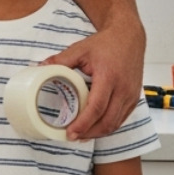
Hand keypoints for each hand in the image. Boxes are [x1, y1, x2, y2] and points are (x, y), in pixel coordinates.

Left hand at [42, 15, 144, 140]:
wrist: (129, 37)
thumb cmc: (106, 43)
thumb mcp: (80, 49)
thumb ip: (60, 60)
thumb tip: (39, 68)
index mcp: (109, 77)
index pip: (97, 108)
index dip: (83, 123)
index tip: (70, 132)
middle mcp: (123, 89)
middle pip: (108, 121)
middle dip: (89, 133)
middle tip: (72, 137)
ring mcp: (131, 94)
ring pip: (116, 123)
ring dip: (99, 133)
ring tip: (81, 135)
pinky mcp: (134, 97)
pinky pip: (122, 118)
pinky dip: (109, 126)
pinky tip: (95, 128)